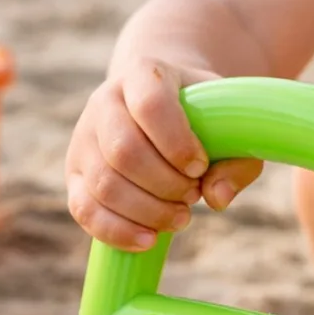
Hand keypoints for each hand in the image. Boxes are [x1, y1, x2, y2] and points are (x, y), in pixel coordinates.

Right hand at [65, 58, 263, 250]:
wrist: (159, 109)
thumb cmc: (201, 120)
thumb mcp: (230, 128)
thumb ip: (238, 160)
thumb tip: (217, 198)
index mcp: (144, 74)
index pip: (151, 105)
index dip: (178, 144)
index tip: (200, 166)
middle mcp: (105, 100)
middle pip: (124, 152)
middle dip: (166, 186)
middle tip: (193, 195)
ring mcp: (84, 138)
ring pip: (104, 185)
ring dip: (149, 211)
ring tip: (181, 216)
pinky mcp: (75, 175)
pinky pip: (84, 210)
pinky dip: (118, 231)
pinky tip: (149, 239)